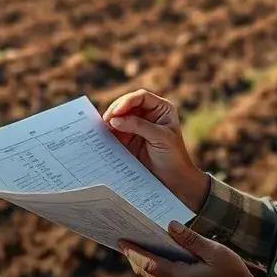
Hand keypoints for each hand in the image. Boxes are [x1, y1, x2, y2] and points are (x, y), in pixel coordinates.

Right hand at [102, 89, 208, 210]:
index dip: (127, 101)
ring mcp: (137, 126)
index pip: (141, 97)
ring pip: (119, 117)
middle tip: (107, 120)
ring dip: (110, 121)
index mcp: (161, 109)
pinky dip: (108, 132)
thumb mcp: (160, 137)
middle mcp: (148, 114)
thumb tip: (115, 120)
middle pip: (127, 104)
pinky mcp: (128, 138)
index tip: (117, 112)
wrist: (172, 178)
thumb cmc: (173, 156)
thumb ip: (139, 126)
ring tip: (103, 129)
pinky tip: (103, 135)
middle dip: (116, 110)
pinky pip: (116, 131)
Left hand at [119, 221, 258, 276]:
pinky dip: (159, 276)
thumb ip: (191, 239)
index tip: (121, 241)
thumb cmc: (234, 274)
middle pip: (149, 274)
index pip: (150, 264)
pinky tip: (159, 266)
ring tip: (137, 252)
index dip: (134, 252)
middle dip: (136, 259)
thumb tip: (169, 226)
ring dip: (146, 268)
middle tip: (124, 244)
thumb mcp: (215, 251)